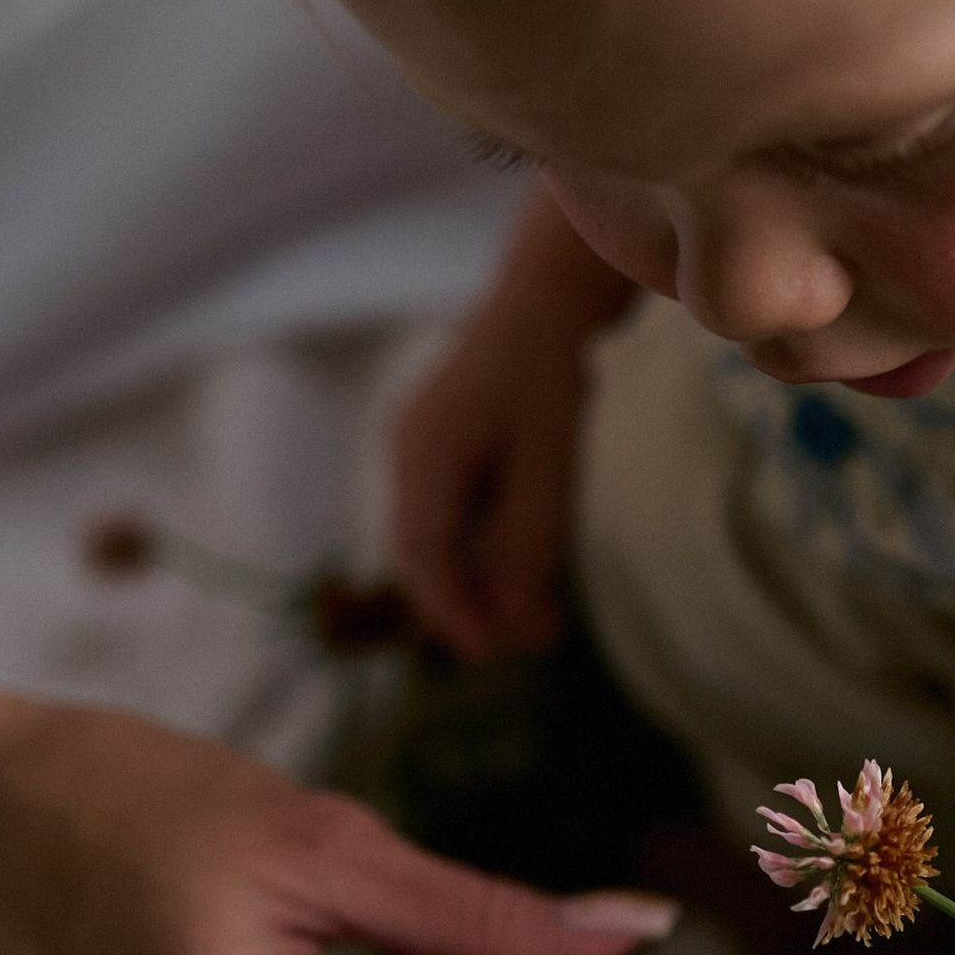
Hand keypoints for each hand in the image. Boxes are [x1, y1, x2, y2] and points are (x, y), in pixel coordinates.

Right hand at [390, 195, 628, 658]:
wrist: (540, 301)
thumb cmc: (548, 374)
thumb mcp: (550, 461)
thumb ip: (529, 538)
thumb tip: (516, 618)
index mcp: (423, 451)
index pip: (425, 553)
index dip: (454, 610)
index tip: (490, 653)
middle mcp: (404, 452)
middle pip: (422, 553)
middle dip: (469, 605)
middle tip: (524, 644)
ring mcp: (412, 449)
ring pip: (434, 539)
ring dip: (478, 583)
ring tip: (539, 619)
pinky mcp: (433, 449)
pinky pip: (447, 516)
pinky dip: (478, 551)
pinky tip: (523, 571)